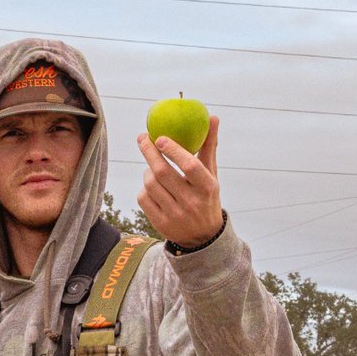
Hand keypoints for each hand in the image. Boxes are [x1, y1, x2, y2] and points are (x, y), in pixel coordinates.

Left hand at [136, 116, 222, 249]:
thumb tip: (213, 118)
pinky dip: (144, 188)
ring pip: (150, 184)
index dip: (173, 150)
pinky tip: (151, 185)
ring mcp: (175, 215)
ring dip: (147, 170)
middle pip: (162, 173)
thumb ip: (209, 147)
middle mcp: (192, 202)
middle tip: (143, 138)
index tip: (160, 137)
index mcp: (207, 188)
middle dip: (149, 152)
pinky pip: (144, 198)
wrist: (203, 238)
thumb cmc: (206, 198)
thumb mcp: (212, 175)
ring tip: (152, 166)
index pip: (190, 165)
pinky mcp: (161, 224)